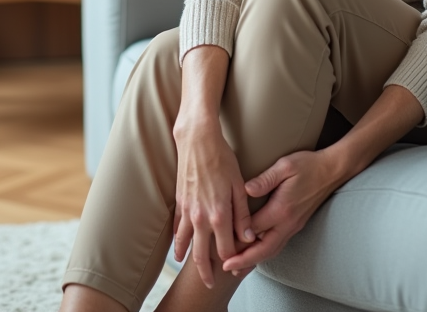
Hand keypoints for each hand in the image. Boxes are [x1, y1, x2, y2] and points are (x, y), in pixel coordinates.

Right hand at [172, 122, 255, 288]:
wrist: (198, 141)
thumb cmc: (223, 159)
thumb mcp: (239, 186)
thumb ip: (243, 215)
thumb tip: (249, 237)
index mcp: (219, 214)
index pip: (226, 249)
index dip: (232, 261)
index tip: (236, 269)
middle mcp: (201, 217)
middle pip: (202, 254)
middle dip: (207, 272)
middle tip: (211, 285)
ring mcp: (188, 210)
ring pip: (185, 244)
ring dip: (188, 260)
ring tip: (192, 270)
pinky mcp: (179, 202)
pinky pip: (177, 228)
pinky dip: (177, 241)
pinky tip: (178, 249)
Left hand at [220, 149, 341, 274]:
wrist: (331, 171)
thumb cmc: (307, 165)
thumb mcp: (285, 166)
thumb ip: (265, 179)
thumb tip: (247, 189)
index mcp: (282, 209)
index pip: (255, 229)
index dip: (237, 239)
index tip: (221, 246)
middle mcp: (288, 222)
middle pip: (264, 249)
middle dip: (245, 260)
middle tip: (226, 268)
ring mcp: (293, 226)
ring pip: (272, 250)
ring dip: (254, 261)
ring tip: (237, 268)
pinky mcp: (295, 225)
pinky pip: (278, 245)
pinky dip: (264, 253)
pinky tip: (255, 255)